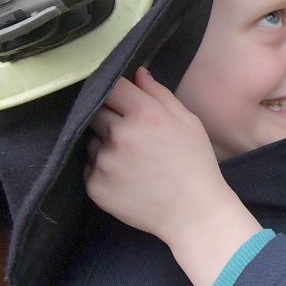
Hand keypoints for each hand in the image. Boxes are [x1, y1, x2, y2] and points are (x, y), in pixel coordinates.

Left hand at [85, 68, 262, 285]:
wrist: (193, 211)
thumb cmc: (195, 163)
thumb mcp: (188, 122)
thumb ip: (160, 94)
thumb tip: (138, 73)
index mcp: (145, 114)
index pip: (113, 86)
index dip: (117, 92)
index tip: (122, 99)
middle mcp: (120, 134)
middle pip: (97, 111)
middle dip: (110, 118)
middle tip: (131, 135)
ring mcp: (104, 161)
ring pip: (92, 141)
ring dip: (105, 145)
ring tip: (131, 161)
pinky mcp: (95, 185)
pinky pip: (90, 167)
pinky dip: (103, 169)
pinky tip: (126, 177)